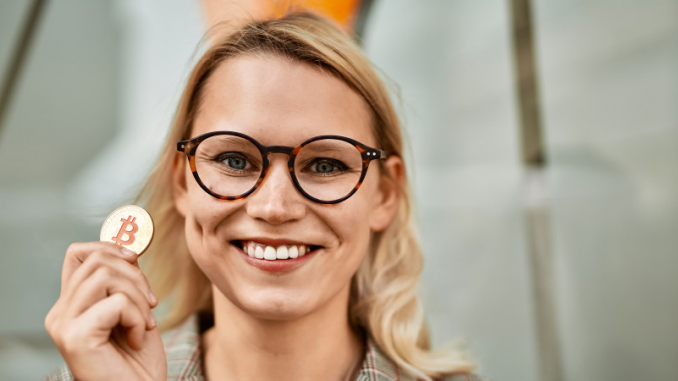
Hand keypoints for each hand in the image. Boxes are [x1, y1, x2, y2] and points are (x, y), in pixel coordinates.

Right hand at [45, 242, 166, 380]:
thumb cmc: (138, 360)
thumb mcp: (134, 310)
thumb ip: (125, 281)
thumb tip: (130, 249)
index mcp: (71, 304)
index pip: (78, 253)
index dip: (109, 247)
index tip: (135, 260)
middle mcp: (60, 313)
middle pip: (97, 261)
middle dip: (136, 276)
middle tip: (151, 305)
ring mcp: (63, 325)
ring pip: (105, 276)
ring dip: (138, 298)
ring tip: (145, 324)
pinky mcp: (75, 337)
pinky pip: (116, 302)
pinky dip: (137, 318)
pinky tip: (137, 339)